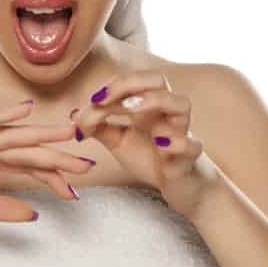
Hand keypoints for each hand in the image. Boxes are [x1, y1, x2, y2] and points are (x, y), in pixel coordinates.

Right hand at [0, 100, 94, 221]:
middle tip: (88, 161)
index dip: (49, 176)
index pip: (22, 168)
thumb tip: (33, 215)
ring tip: (68, 132)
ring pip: (8, 136)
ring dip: (39, 134)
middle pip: (23, 149)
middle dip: (55, 155)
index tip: (76, 189)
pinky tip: (22, 111)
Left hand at [70, 71, 220, 219]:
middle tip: (104, 99)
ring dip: (154, 100)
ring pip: (181, 104)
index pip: (132, 82)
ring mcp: (181, 133)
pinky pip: (193, 145)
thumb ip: (99, 127)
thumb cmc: (150, 158)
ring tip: (129, 108)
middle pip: (159, 80)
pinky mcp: (190, 158)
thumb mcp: (118, 141)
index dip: (111, 86)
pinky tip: (160, 143)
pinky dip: (178, 141)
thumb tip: (74, 114)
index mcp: (147, 106)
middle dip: (130, 83)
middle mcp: (166, 113)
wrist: (180, 187)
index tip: (92, 101)